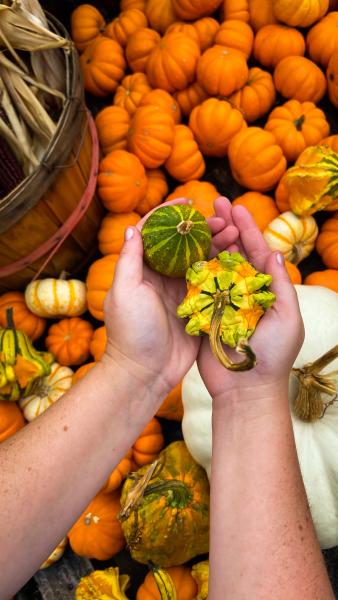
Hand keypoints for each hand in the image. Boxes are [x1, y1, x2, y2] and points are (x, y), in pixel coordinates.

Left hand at [103, 198, 238, 401]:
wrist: (146, 372)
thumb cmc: (131, 332)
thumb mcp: (125, 292)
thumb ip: (130, 260)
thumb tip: (133, 228)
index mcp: (142, 270)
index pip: (155, 234)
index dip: (170, 215)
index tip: (188, 201)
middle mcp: (161, 277)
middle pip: (183, 244)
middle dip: (203, 228)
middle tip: (225, 220)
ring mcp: (180, 292)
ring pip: (201, 260)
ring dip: (217, 244)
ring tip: (237, 233)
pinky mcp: (196, 308)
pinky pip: (211, 283)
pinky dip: (223, 268)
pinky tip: (239, 257)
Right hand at [197, 202, 304, 404]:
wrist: (246, 389)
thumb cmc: (272, 355)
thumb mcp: (287, 319)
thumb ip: (281, 286)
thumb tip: (275, 253)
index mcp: (265, 289)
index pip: (256, 251)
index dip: (246, 228)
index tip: (234, 207)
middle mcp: (243, 291)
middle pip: (232, 251)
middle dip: (224, 227)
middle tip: (213, 203)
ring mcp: (222, 301)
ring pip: (213, 264)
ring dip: (206, 242)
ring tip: (197, 221)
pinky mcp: (203, 313)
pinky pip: (196, 286)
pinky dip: (190, 267)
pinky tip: (182, 250)